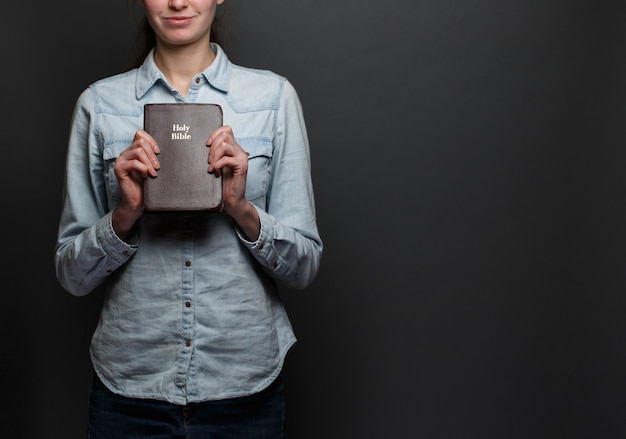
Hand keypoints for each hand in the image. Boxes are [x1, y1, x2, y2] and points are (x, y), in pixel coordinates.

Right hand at [112, 130, 159, 236]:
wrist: (138, 202)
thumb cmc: (147, 185)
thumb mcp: (153, 168)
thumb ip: (154, 157)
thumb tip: (167, 147)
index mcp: (133, 151)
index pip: (140, 134)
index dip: (151, 140)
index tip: (158, 152)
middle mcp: (125, 153)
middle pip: (140, 142)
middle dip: (152, 154)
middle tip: (158, 167)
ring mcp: (120, 160)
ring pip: (138, 151)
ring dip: (149, 162)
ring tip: (153, 173)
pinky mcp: (118, 169)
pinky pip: (133, 163)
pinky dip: (143, 169)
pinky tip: (146, 176)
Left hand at [207, 125, 259, 239]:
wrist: (231, 199)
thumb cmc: (223, 184)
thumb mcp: (218, 164)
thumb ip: (216, 153)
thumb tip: (206, 144)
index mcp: (234, 149)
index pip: (227, 130)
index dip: (215, 133)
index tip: (207, 145)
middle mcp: (240, 151)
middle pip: (225, 136)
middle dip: (212, 147)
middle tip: (209, 161)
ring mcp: (242, 158)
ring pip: (225, 145)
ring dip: (214, 156)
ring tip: (212, 167)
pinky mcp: (242, 166)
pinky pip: (226, 159)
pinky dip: (218, 165)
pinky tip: (216, 172)